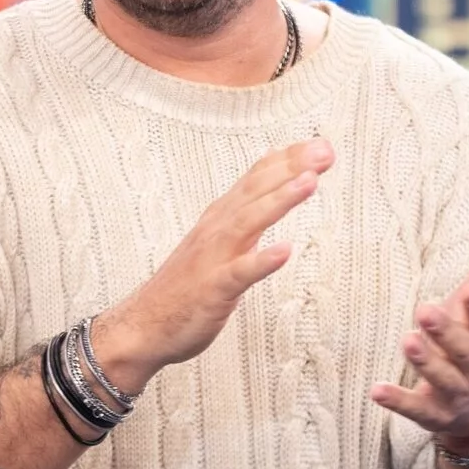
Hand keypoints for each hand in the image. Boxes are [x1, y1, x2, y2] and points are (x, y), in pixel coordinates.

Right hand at [95, 138, 334, 384]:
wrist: (145, 325)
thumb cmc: (186, 284)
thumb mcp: (218, 239)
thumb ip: (244, 209)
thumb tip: (270, 177)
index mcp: (221, 218)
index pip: (256, 178)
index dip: (288, 160)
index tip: (321, 143)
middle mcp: (217, 230)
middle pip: (256, 191)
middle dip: (290, 169)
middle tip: (324, 150)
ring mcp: (214, 258)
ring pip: (248, 222)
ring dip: (279, 201)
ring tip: (309, 181)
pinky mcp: (213, 289)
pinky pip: (239, 274)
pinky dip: (261, 261)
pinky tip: (284, 251)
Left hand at [369, 221, 468, 451]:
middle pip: (464, 352)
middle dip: (446, 333)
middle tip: (425, 310)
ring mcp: (455, 394)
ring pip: (442, 379)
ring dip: (425, 362)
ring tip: (407, 341)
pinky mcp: (434, 414)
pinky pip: (416, 410)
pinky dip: (398, 401)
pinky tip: (376, 390)